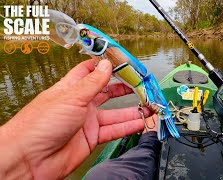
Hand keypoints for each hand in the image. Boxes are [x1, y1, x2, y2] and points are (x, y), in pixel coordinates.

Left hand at [0, 59, 150, 178]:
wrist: (30, 159)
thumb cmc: (41, 123)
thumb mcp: (71, 97)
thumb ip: (92, 82)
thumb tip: (106, 64)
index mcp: (71, 88)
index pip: (90, 71)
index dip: (105, 65)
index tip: (122, 61)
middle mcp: (81, 104)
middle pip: (107, 92)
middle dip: (124, 89)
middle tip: (141, 86)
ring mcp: (87, 122)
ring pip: (115, 113)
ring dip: (132, 111)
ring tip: (149, 106)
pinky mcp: (92, 138)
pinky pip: (114, 130)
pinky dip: (128, 127)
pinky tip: (141, 123)